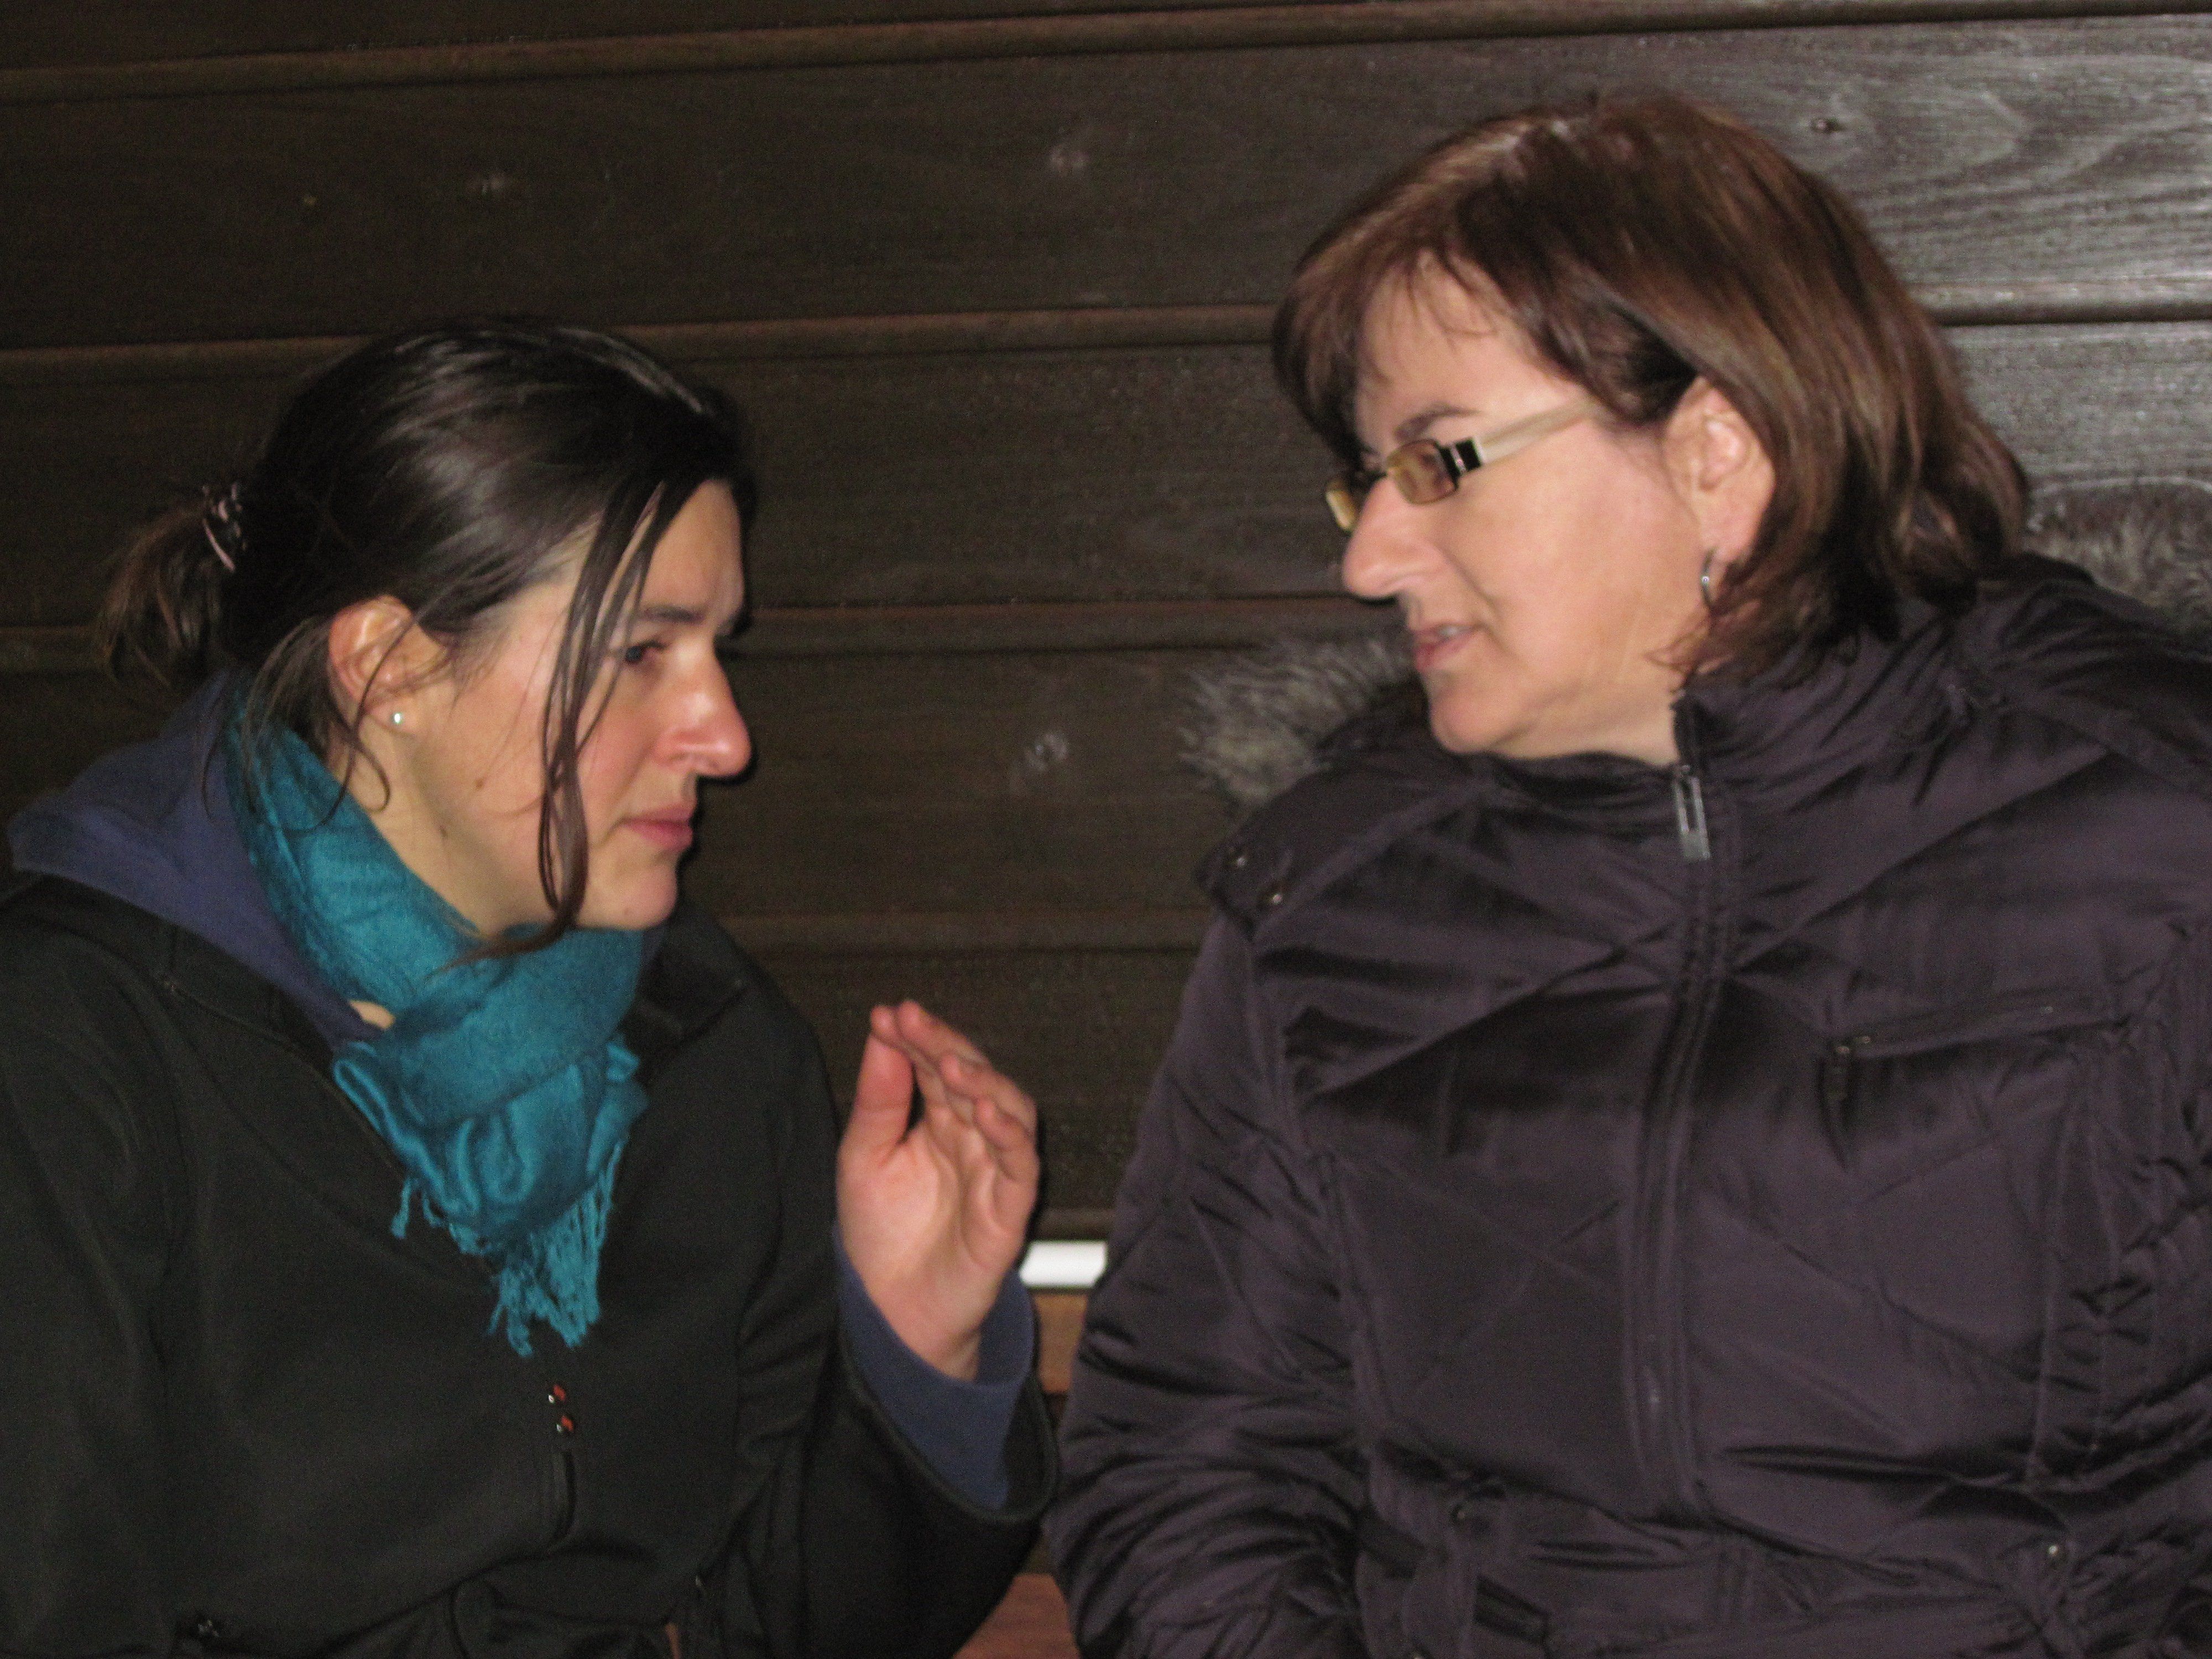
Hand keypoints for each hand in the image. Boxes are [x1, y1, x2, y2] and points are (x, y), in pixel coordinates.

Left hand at [836, 1001, 1039, 1379]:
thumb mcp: (863, 1158)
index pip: (935, 1065)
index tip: (891, 1015)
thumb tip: (882, 1036)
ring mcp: (994, 1170)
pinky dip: (1010, 1134)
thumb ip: (878, 1101)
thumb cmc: (882, 1235)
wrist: (890, 1312)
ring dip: (985, 1081)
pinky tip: (986, 1111)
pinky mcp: (1008, 1209)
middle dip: (946, 1045)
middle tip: (915, 1023)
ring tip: (952, 1063)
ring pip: (1011, 1109)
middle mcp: (971, 1137)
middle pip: (974, 1077)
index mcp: (937, 1121)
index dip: (917, 1037)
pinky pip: (1022, 1165)